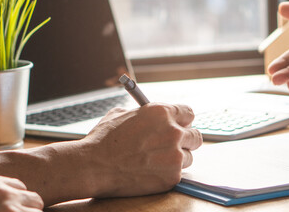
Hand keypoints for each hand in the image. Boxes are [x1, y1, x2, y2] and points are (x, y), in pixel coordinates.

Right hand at [79, 103, 202, 197]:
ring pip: (188, 157)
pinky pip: (178, 174)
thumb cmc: (103, 140)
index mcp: (162, 112)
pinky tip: (149, 172)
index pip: (189, 114)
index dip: (183, 121)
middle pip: (195, 136)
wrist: (93, 166)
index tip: (179, 126)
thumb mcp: (121, 115)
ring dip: (175, 160)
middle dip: (186, 141)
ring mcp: (174, 155)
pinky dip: (166, 174)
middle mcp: (173, 132)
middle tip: (173, 146)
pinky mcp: (172, 176)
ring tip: (154, 162)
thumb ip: (143, 114)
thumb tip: (151, 117)